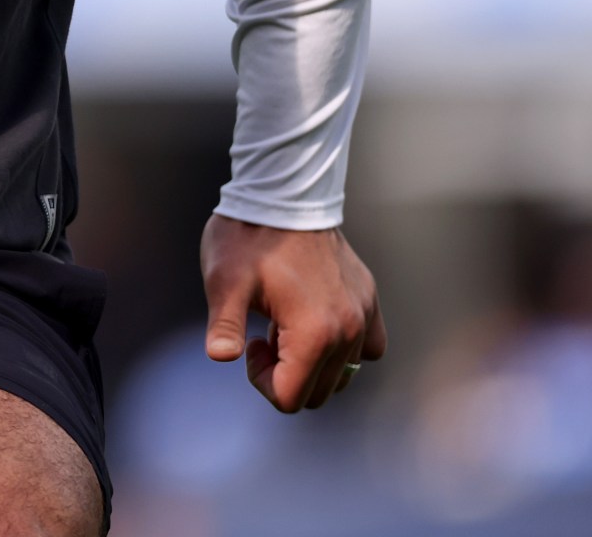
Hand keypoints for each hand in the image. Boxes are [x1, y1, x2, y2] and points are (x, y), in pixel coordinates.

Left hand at [201, 213, 386, 412]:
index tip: (250, 344)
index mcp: (314, 333)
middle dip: (286, 374)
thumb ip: (223, 325)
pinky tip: (318, 322)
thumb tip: (220, 355)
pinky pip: (370, 347)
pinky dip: (345, 347)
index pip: (290, 398)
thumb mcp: (224, 282)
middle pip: (318, 393)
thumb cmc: (249, 237)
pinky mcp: (370, 298)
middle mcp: (349, 330)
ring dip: (313, 362)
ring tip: (287, 325)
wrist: (283, 193)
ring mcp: (364, 314)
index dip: (262, 381)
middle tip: (264, 336)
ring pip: (344, 375)